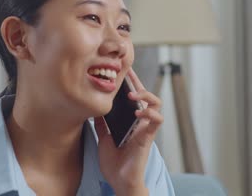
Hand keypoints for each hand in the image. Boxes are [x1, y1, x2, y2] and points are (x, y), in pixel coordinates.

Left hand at [94, 68, 163, 195]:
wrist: (119, 181)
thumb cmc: (114, 162)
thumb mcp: (103, 137)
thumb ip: (101, 123)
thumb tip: (94, 107)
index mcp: (130, 121)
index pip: (133, 98)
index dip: (130, 83)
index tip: (123, 70)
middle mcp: (140, 122)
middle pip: (146, 96)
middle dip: (138, 82)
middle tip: (128, 74)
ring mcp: (145, 129)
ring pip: (156, 104)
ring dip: (146, 96)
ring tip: (133, 96)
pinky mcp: (148, 137)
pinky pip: (157, 121)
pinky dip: (150, 113)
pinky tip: (139, 112)